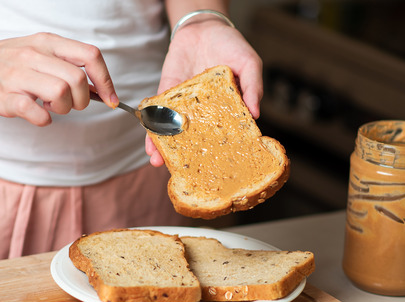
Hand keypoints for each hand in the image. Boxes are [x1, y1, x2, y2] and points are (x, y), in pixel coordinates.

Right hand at [0, 32, 117, 125]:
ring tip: (50, 106)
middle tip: (69, 104)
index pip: (91, 56)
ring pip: (61, 94)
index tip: (111, 99)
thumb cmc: (5, 60)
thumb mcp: (38, 50)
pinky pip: (36, 113)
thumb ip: (66, 64)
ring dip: (63, 109)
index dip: (106, 81)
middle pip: (78, 80)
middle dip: (82, 101)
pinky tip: (37, 114)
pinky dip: (43, 119)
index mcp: (48, 43)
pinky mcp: (4, 97)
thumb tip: (99, 89)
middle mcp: (34, 55)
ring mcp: (18, 76)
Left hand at [145, 20, 262, 166]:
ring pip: (173, 130)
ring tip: (158, 162)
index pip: (223, 135)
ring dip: (164, 146)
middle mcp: (204, 112)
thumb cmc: (231, 45)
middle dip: (187, 156)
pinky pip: (157, 113)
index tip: (215, 170)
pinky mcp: (166, 93)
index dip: (219, 152)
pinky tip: (148, 140)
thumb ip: (254, 87)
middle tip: (182, 172)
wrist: (204, 26)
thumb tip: (256, 114)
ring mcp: (184, 105)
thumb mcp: (250, 63)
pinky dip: (151, 126)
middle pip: (195, 139)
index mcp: (226, 109)